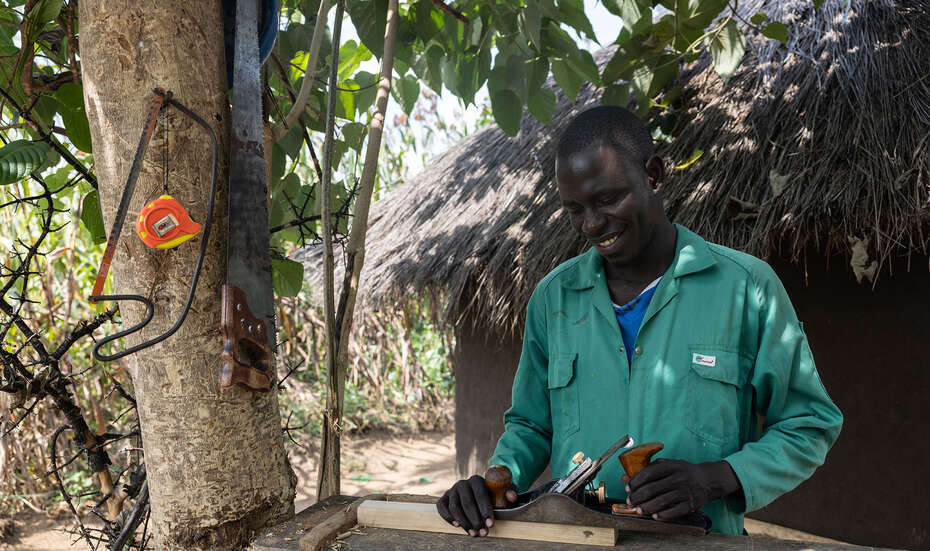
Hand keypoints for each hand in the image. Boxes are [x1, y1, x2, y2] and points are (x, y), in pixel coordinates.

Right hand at [436, 474, 516, 536]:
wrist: (477, 492)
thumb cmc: (491, 494)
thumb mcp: (502, 492)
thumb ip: (509, 493)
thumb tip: (511, 496)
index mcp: (477, 480)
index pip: (480, 494)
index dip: (485, 510)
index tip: (490, 524)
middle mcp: (463, 484)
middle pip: (467, 502)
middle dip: (475, 520)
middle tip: (483, 532)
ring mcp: (452, 491)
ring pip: (455, 507)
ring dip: (464, 522)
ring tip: (473, 533)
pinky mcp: (444, 498)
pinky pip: (442, 508)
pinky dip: (448, 517)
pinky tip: (457, 525)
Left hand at [623, 459, 740, 520]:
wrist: (708, 479)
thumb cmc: (683, 472)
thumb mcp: (669, 464)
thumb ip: (649, 469)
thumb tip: (626, 477)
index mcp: (671, 466)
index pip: (648, 473)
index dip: (635, 481)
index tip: (628, 488)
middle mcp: (678, 478)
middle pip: (652, 489)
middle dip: (637, 497)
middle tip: (630, 501)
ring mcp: (685, 491)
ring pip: (661, 501)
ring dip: (647, 507)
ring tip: (639, 510)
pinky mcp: (691, 504)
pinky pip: (675, 511)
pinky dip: (663, 515)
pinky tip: (655, 516)